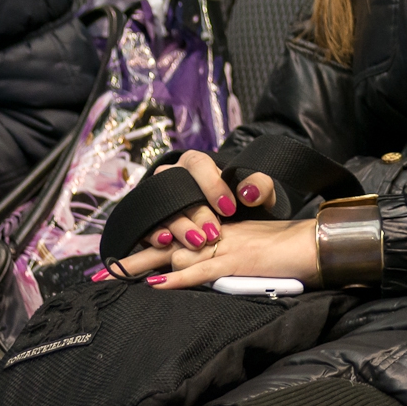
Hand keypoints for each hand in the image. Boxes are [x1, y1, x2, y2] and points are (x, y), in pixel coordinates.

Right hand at [89, 150, 275, 279]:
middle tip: (213, 233)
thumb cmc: (241, 200)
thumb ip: (260, 186)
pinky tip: (165, 242)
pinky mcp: (150, 221)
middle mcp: (172, 177)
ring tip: (196, 242)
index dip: (212, 185)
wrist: (229, 218)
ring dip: (179, 227)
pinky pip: (147, 226)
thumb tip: (249, 192)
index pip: (199, 165)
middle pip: (178, 190)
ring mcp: (158, 199)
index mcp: (196, 163)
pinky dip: (154, 234)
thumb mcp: (257, 191)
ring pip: (164, 210)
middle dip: (196, 213)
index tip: (229, 208)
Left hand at [111, 218, 322, 290]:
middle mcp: (220, 234)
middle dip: (131, 258)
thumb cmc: (291, 253)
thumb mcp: (252, 256)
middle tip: (98, 272)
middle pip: (167, 242)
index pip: (178, 236)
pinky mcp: (239, 260)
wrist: (318, 245)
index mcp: (222, 232)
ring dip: (143, 264)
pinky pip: (203, 270)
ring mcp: (228, 246)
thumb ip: (227, 263)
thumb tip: (203, 277)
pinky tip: (156, 284)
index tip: (119, 259)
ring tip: (112, 276)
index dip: (148, 246)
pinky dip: (178, 278)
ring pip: (177, 253)